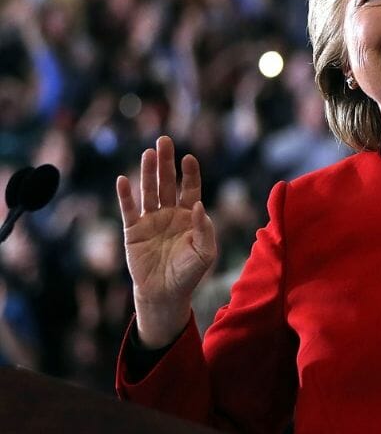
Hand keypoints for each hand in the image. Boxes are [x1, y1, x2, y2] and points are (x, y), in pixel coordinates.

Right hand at [116, 136, 215, 347]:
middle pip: (168, 182)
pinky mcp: (133, 231)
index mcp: (190, 216)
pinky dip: (126, 196)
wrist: (165, 293)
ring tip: (148, 153)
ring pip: (149, 191)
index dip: (189, 173)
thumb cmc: (189, 273)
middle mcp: (170, 213)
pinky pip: (129, 210)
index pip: (190, 188)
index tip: (189, 157)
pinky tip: (124, 180)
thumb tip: (200, 205)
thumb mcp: (205, 252)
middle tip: (164, 140)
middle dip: (166, 162)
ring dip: (148, 172)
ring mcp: (151, 220)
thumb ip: (204, 229)